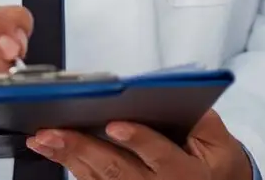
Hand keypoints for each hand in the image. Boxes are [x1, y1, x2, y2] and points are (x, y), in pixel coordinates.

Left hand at [26, 109, 252, 179]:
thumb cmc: (215, 166)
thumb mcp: (220, 144)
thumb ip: (203, 120)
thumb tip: (176, 93)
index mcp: (186, 174)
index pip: (159, 156)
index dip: (137, 140)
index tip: (114, 124)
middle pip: (117, 171)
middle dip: (83, 149)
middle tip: (55, 131)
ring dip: (69, 159)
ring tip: (44, 138)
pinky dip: (74, 168)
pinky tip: (55, 151)